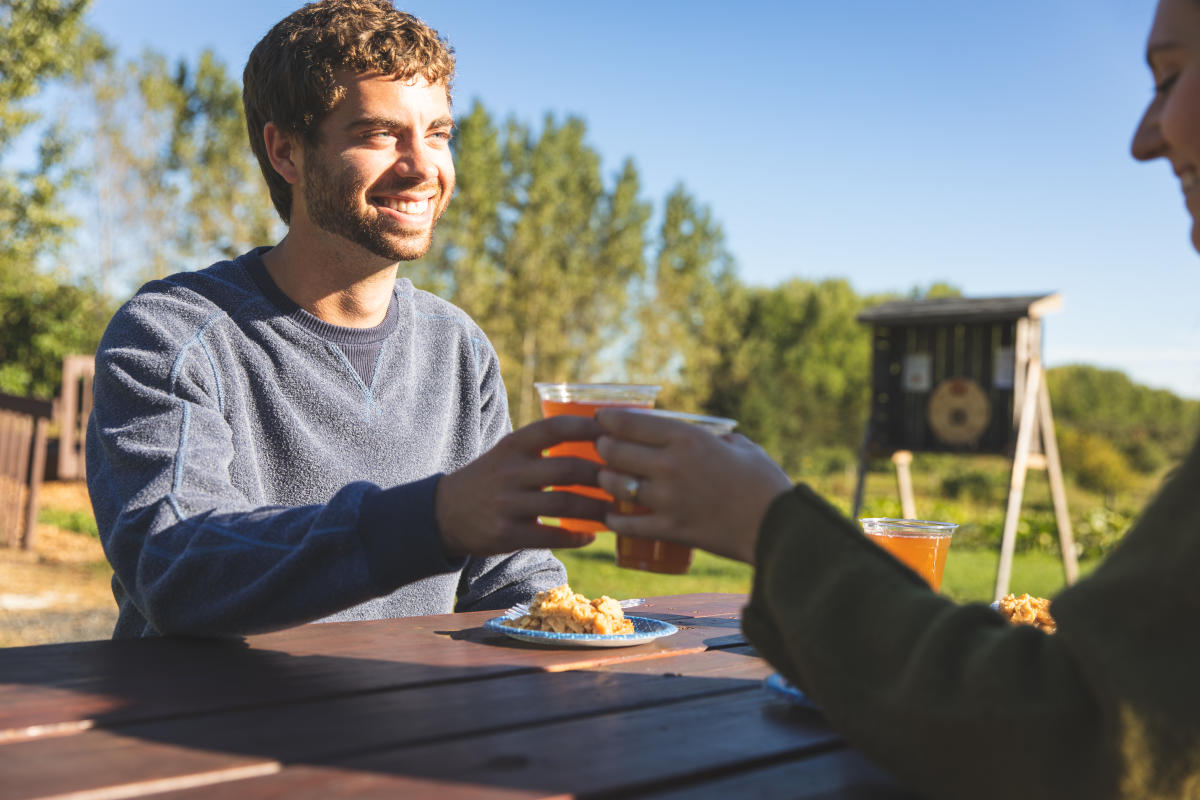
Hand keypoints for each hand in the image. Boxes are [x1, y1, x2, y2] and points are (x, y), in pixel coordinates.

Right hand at [436, 415, 609, 556]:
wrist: (444, 514)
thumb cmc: (490, 479)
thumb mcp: (508, 453)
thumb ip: (543, 446)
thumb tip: (600, 437)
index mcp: (513, 446)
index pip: (555, 428)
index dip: (588, 428)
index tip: (616, 431)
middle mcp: (510, 472)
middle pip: (567, 469)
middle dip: (602, 475)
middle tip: (627, 480)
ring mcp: (507, 504)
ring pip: (563, 505)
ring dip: (596, 509)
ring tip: (617, 510)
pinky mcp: (506, 534)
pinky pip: (550, 536)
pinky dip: (575, 537)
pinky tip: (592, 535)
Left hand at [594, 409, 792, 564]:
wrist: (778, 527)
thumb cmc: (766, 483)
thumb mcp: (742, 447)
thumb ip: (717, 439)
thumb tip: (708, 438)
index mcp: (687, 439)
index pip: (630, 423)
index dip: (608, 419)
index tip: (601, 418)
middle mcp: (670, 465)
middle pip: (614, 451)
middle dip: (603, 447)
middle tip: (603, 447)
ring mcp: (667, 499)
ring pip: (615, 485)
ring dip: (606, 480)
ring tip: (607, 478)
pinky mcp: (670, 529)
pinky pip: (628, 523)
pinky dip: (615, 518)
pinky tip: (612, 515)